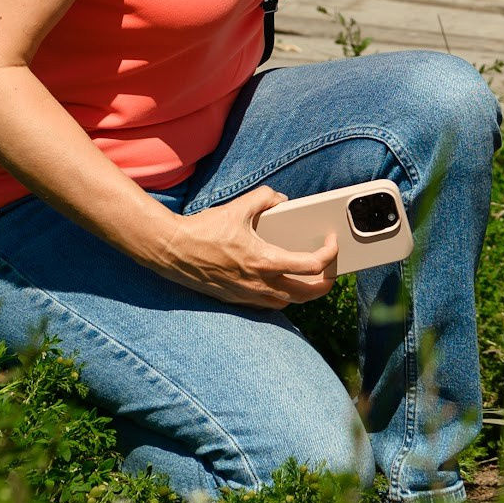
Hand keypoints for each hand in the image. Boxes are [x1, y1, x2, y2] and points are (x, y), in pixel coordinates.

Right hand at [136, 188, 338, 310]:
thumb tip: (281, 200)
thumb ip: (265, 198)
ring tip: (310, 279)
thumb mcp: (238, 207)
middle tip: (332, 272)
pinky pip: (267, 304)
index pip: (311, 266)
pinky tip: (280, 283)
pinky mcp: (235, 299)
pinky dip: (280, 296)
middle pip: (305, 294)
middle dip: (324, 284)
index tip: (332, 244)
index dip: (330, 255)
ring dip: (302, 293)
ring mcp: (247, 294)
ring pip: (287, 302)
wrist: (172, 250)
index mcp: (265, 261)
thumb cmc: (204, 230)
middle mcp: (259, 283)